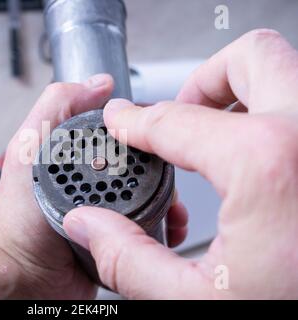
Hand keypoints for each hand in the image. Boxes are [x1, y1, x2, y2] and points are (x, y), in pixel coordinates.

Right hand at [63, 29, 297, 298]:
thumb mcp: (197, 302)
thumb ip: (129, 259)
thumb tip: (89, 226)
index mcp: (267, 166)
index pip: (176, 121)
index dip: (135, 120)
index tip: (122, 119)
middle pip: (250, 60)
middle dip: (202, 82)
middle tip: (178, 115)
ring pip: (284, 73)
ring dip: (239, 91)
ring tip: (212, 130)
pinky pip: (297, 109)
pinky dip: (268, 116)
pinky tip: (247, 158)